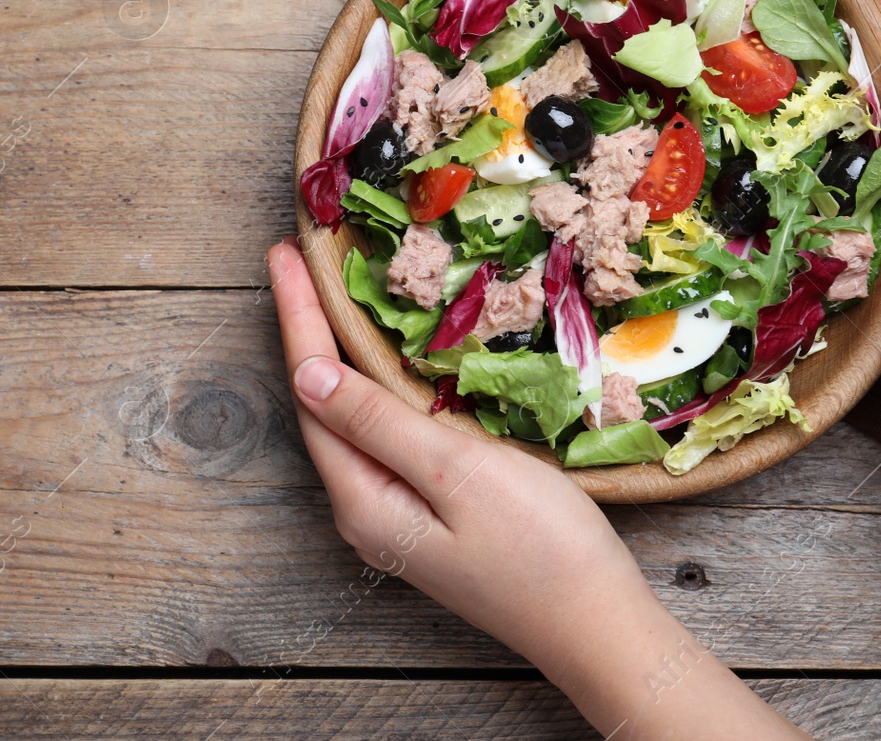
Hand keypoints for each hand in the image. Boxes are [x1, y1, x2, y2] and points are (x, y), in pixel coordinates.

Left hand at [267, 237, 807, 738]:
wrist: (597, 625)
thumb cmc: (540, 548)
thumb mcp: (456, 472)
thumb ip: (379, 423)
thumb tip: (309, 374)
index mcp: (362, 499)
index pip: (313, 389)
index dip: (299, 317)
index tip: (283, 255)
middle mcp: (365, 510)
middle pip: (322, 404)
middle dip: (309, 329)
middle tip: (298, 261)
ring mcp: (396, 516)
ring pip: (352, 419)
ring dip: (339, 355)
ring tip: (327, 295)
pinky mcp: (430, 515)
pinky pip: (385, 436)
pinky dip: (376, 387)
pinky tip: (385, 364)